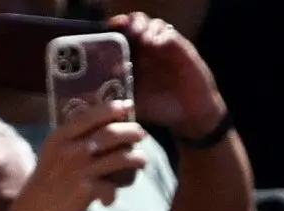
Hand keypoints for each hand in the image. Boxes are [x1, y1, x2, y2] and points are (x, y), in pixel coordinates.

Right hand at [6, 101, 147, 210]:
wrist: (34, 208)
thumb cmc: (49, 177)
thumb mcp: (55, 150)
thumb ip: (74, 137)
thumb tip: (106, 124)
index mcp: (61, 136)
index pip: (90, 115)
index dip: (112, 108)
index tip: (128, 105)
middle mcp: (70, 150)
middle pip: (110, 134)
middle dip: (131, 131)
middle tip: (141, 133)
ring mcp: (80, 170)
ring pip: (120, 158)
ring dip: (137, 158)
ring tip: (142, 160)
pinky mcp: (87, 190)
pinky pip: (113, 186)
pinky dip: (116, 192)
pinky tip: (111, 196)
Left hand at [108, 12, 225, 138]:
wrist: (190, 115)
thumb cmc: (162, 109)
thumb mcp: (135, 102)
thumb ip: (117, 95)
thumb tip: (92, 95)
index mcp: (135, 58)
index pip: (122, 34)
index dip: (115, 28)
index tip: (110, 29)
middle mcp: (148, 49)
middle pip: (135, 23)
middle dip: (130, 23)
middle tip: (128, 30)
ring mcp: (165, 47)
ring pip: (152, 24)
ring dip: (145, 26)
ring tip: (143, 37)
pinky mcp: (181, 48)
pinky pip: (169, 33)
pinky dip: (161, 34)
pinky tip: (157, 43)